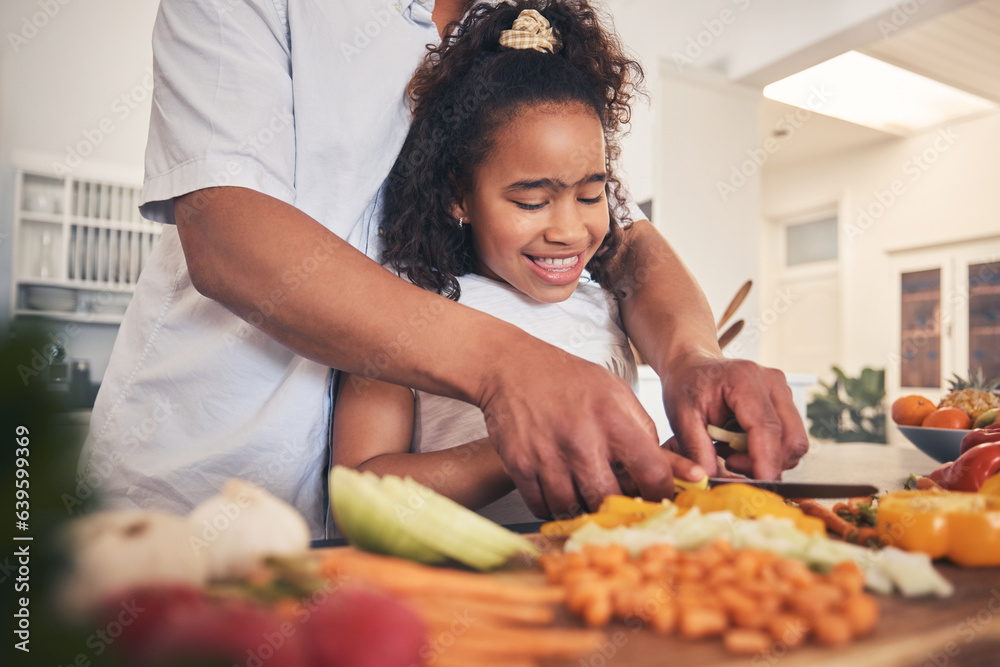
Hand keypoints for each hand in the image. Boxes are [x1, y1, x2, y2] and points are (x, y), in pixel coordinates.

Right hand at [477, 345, 702, 517]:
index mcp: (612, 419)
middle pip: (610, 500)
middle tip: (618, 502)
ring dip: (582, 509)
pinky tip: (558, 491)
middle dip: (617, 506)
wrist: (510, 367)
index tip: (661, 500)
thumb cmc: (566, 379)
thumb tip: (671, 467)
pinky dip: (552, 506)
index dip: (662, 494)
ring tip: (585, 494)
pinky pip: (542, 507)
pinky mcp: (520, 465)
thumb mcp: (614, 391)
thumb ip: (642, 429)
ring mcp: (548, 455)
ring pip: (574, 509)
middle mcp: (581, 440)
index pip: (652, 473)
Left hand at [661, 353, 808, 479]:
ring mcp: (783, 390)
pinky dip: (768, 450)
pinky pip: (788, 437)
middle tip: (729, 462)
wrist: (692, 365)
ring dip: (767, 458)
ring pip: (794, 442)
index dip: (766, 461)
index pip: (766, 428)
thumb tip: (709, 480)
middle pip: (791, 438)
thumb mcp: (681, 417)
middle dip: (766, 463)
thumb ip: (696, 449)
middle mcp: (772, 382)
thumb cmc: (686, 385)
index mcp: (745, 379)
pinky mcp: (785, 401)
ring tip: (730, 450)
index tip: (760, 486)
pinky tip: (740, 444)